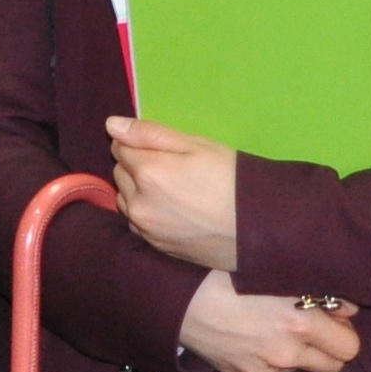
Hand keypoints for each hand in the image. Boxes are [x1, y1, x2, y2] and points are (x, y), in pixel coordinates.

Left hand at [105, 117, 241, 273]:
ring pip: (125, 200)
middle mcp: (138, 204)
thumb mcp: (197, 145)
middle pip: (120, 173)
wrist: (259, 228)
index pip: (120, 147)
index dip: (139, 142)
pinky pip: (136, 223)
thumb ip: (150, 134)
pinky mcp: (155, 247)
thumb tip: (111, 125)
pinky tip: (172, 212)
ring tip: (173, 191)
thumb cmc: (231, 178)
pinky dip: (146, 213)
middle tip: (172, 167)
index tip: (162, 148)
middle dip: (137, 165)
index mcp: (147, 172)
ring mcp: (145, 229)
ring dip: (137, 191)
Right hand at [177, 272, 360, 371]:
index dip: (344, 332)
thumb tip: (349, 308)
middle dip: (327, 348)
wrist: (176, 296)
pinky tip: (248, 332)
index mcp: (300, 326)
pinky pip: (270, 371)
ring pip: (299, 367)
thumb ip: (320, 292)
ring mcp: (263, 371)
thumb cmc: (226, 274)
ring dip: (296, 351)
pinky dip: (268, 356)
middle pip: (333, 366)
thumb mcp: (276, 274)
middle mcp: (285, 355)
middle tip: (311, 324)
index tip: (332, 319)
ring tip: (270, 323)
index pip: (350, 348)